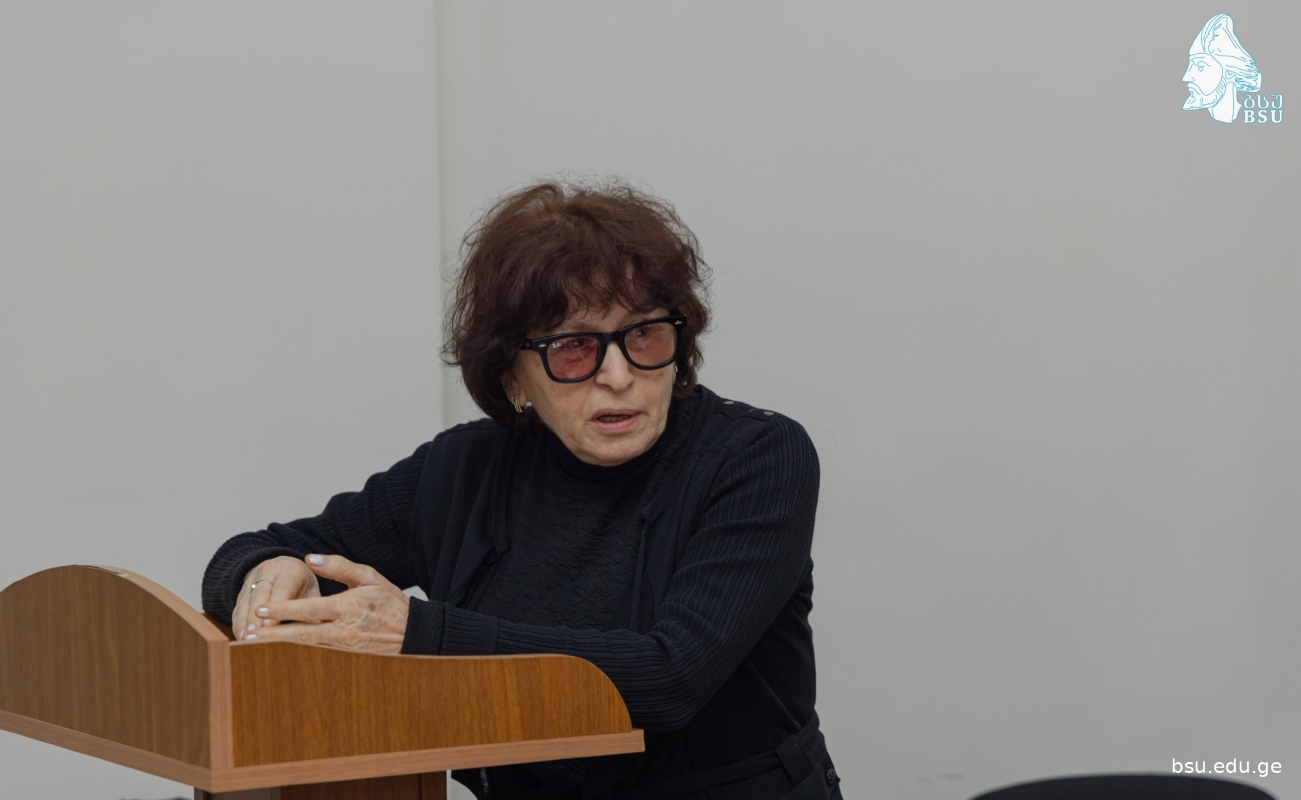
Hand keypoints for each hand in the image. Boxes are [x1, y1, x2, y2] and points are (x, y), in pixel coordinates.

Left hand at [234, 554, 410, 654]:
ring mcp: (344, 647)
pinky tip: (281, 650)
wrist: (413, 632)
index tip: (262, 609)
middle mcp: (344, 630)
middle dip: (274, 634)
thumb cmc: (390, 601)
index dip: (284, 610)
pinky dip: (297, 651)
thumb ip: (339, 567)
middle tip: (250, 634)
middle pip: (301, 634)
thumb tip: (312, 558)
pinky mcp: (345, 657)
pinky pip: (316, 653)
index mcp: (348, 607)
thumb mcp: (369, 576)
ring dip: (281, 645)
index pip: (309, 610)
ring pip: (306, 646)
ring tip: (257, 643)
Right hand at [234, 556, 320, 640]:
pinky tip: (239, 634)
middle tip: (253, 635)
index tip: (270, 624)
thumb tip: (321, 626)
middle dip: (255, 616)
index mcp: (291, 570)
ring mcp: (253, 579)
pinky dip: (238, 620)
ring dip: (243, 620)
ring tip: (244, 638)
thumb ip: (314, 607)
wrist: (283, 566)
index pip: (283, 588)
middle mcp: (270, 571)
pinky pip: (239, 605)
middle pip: (260, 594)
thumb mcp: (311, 590)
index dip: (276, 606)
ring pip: (246, 600)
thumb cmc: (301, 584)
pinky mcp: (243, 588)